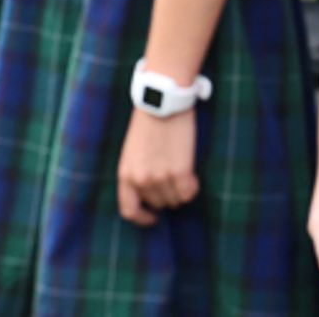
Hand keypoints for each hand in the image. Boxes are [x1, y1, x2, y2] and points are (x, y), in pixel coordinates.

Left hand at [116, 106, 198, 225]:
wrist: (163, 101)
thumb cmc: (149, 121)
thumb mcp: (133, 150)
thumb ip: (138, 172)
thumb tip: (151, 193)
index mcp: (125, 174)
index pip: (129, 210)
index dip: (142, 218)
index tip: (153, 217)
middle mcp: (141, 179)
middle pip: (158, 203)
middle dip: (167, 195)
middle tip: (174, 179)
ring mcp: (160, 177)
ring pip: (175, 199)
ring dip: (181, 189)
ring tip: (183, 170)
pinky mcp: (180, 171)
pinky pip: (189, 192)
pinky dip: (193, 187)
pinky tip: (193, 175)